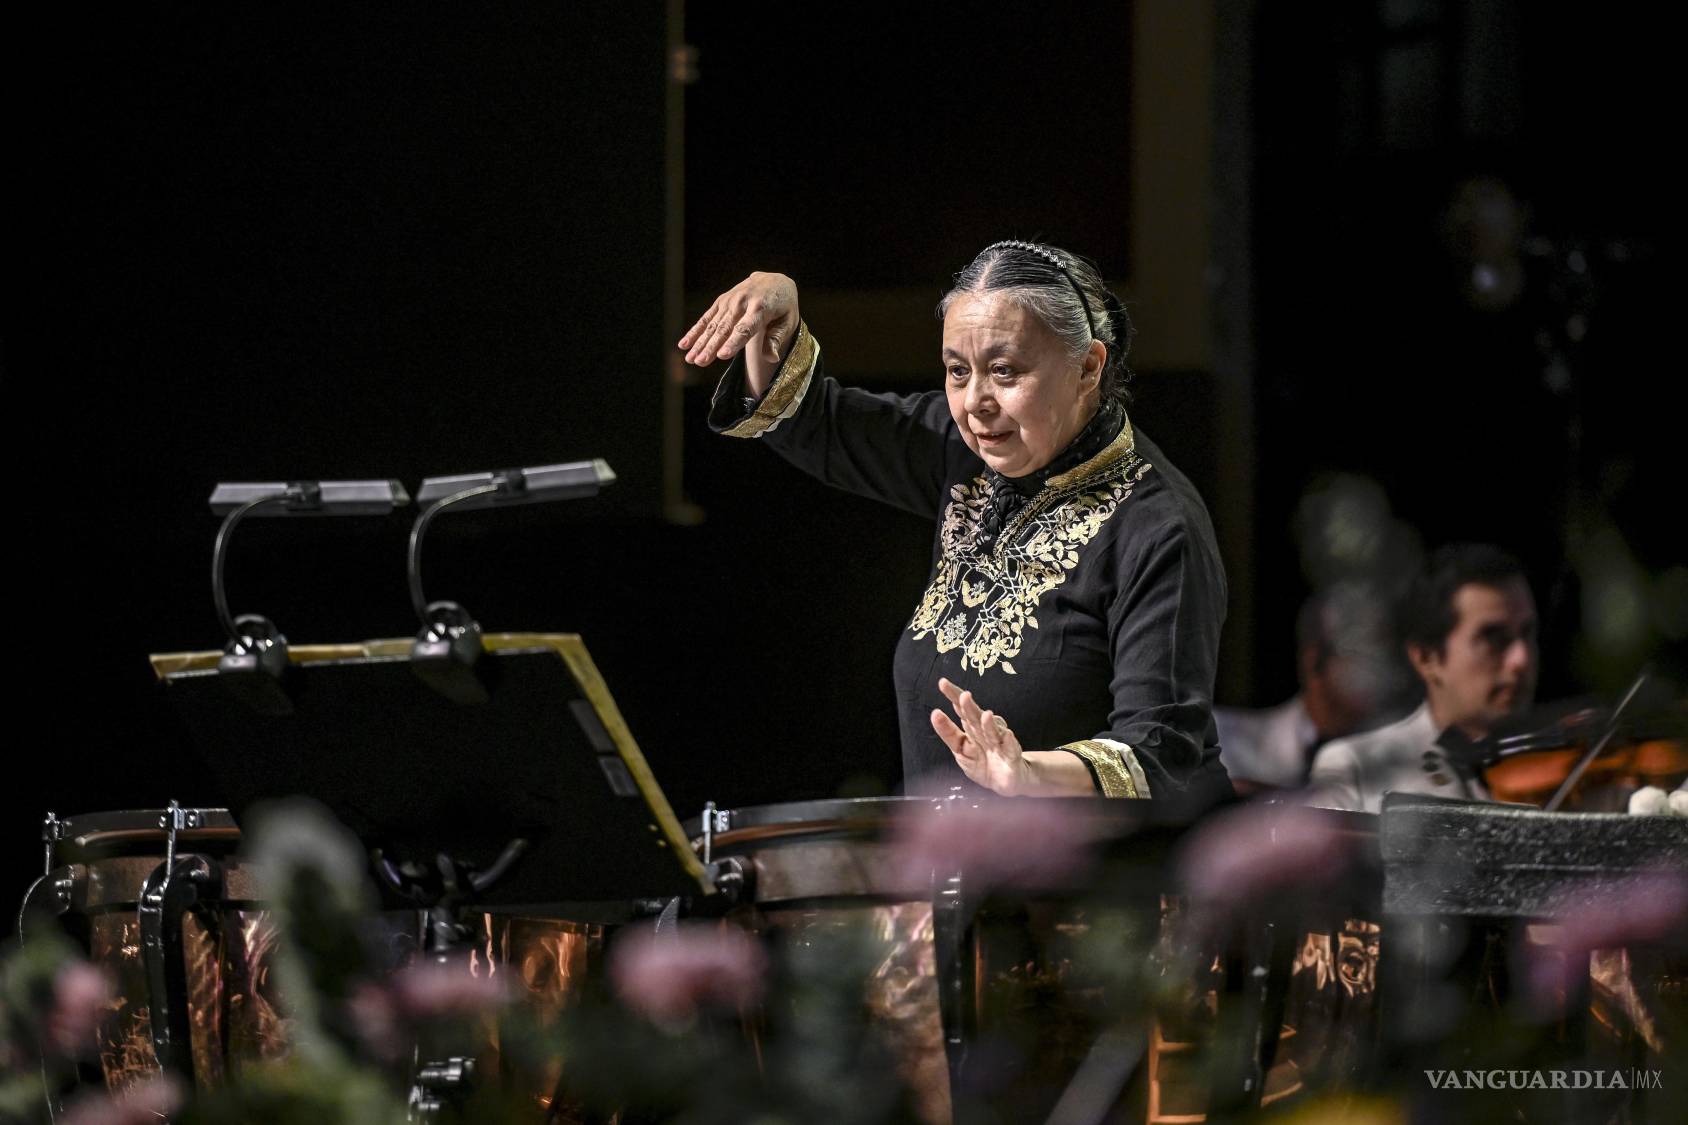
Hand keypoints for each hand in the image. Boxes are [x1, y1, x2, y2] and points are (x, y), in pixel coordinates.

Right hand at [678, 272, 800, 394]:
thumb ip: (776, 339)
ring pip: (713, 325)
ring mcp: (729, 300)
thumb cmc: (783, 307)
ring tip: (690, 359)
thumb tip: (772, 358)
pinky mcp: (721, 301)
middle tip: (700, 362)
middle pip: (725, 328)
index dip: (733, 342)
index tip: (722, 355)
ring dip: (700, 343)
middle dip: (711, 346)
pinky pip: (706, 318)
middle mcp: (742, 302)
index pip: (745, 328)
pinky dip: (695, 331)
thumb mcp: (787, 322)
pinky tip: (684, 344)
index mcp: (761, 308)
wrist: (775, 281)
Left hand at [932, 677, 1031, 795]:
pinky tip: (1008, 736)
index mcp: (972, 728)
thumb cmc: (982, 763)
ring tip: (986, 716)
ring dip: (990, 724)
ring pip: (994, 731)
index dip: (953, 696)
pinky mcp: (1012, 756)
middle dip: (970, 706)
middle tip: (964, 696)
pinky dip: (1010, 742)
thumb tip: (935, 713)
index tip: (942, 683)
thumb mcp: (960, 750)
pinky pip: (1011, 748)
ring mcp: (1000, 742)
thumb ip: (948, 733)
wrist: (1005, 781)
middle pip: (977, 716)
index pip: (961, 709)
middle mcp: (986, 731)